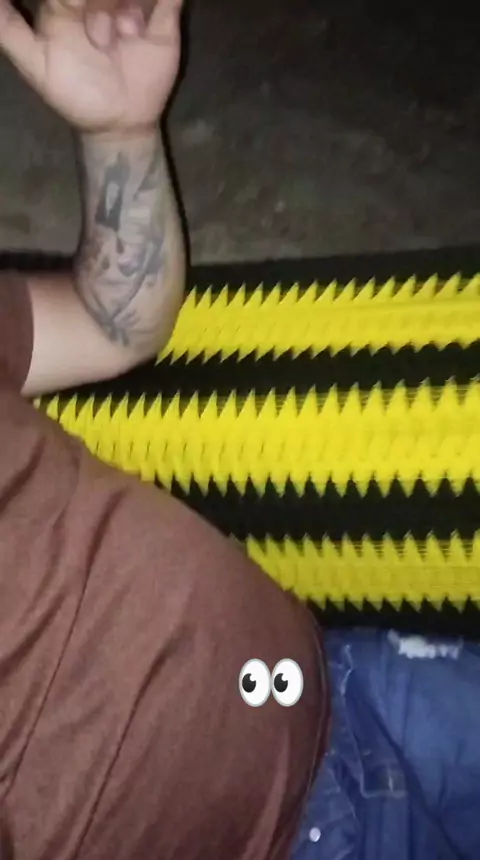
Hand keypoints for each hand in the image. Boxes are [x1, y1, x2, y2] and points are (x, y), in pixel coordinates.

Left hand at [0, 0, 182, 133]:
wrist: (117, 125)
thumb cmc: (75, 94)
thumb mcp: (35, 63)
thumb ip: (8, 29)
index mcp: (67, 4)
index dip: (77, 0)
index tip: (80, 19)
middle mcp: (100, 1)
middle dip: (101, 7)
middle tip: (102, 40)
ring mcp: (133, 9)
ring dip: (129, 10)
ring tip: (128, 37)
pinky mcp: (163, 24)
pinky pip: (169, 1)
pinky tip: (144, 25)